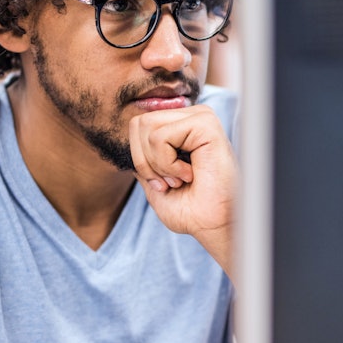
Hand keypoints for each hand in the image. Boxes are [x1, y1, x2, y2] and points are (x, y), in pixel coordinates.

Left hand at [129, 105, 235, 272]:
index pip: (137, 125)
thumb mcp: (153, 180)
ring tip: (181, 178)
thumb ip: (140, 157)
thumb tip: (128, 136)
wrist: (213, 226)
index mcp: (182, 127)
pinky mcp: (205, 124)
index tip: (162, 182)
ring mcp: (200, 117)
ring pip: (147, 127)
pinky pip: (161, 137)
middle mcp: (192, 117)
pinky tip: (189, 174)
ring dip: (158, 164)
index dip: (139, 159)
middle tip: (170, 182)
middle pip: (138, 123)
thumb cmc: (190, 209)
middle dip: (144, 161)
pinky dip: (168, 164)